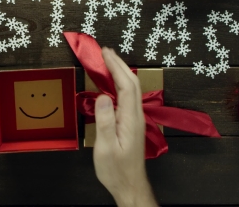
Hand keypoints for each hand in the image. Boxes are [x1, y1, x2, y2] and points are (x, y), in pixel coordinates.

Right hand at [92, 47, 156, 206]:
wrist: (130, 186)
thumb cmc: (116, 170)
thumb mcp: (106, 148)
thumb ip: (105, 122)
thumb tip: (103, 97)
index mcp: (130, 119)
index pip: (126, 85)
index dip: (116, 67)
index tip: (105, 53)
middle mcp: (136, 116)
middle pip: (132, 83)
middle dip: (119, 64)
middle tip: (105, 51)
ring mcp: (135, 120)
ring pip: (131, 89)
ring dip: (120, 72)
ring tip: (108, 62)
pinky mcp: (132, 124)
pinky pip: (127, 97)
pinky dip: (119, 84)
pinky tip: (111, 84)